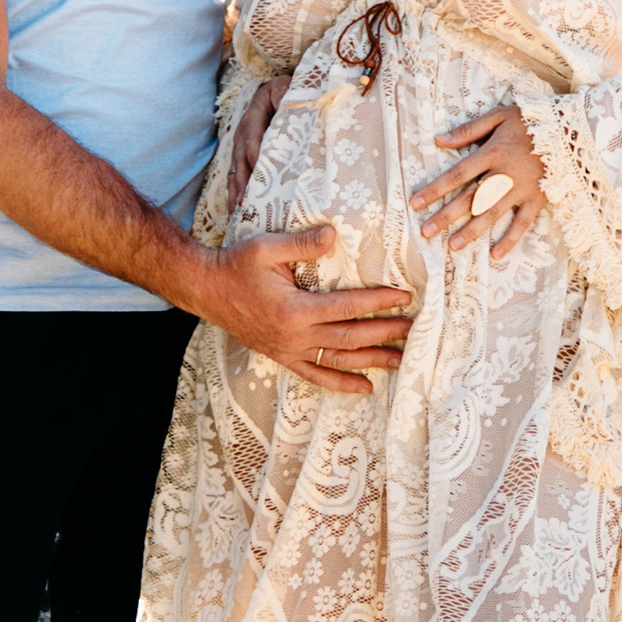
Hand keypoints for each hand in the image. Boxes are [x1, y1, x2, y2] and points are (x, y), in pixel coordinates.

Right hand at [199, 229, 412, 393]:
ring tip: (402, 360)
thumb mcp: (266, 247)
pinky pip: (316, 376)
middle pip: (351, 338)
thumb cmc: (236, 265)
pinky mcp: (283, 357)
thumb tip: (334, 234)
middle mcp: (295, 336)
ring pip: (339, 361)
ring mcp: (289, 351)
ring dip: (373, 361)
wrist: (206, 290)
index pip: (348, 307)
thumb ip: (302, 243)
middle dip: (385, 333)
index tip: (403, 297)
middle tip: (415, 329)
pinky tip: (365, 387)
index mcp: (295, 309)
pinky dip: (341, 384)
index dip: (378, 302)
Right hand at [224, 75, 287, 220]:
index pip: (253, 141)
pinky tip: (239, 212)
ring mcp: (241, 147)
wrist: (277, 90)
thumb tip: (283, 103)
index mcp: (253, 118)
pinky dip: (237, 194)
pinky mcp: (243, 157)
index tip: (260, 179)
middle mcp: (243, 134)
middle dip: (242, 184)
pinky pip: (237, 177)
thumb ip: (283, 94)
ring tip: (239, 215)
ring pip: (235, 172)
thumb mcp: (284, 87)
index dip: (255, 160)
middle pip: (240, 162)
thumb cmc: (285, 91)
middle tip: (245, 206)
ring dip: (236, 194)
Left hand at [411, 104, 545, 260]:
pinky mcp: (539, 199)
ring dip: (472, 231)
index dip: (435, 189)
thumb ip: (469, 130)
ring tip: (452, 246)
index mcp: (493, 152)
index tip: (416, 203)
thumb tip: (438, 140)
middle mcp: (504, 174)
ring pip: (493, 214)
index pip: (458, 174)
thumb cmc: (532, 120)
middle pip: (470, 198)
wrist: (572, 129)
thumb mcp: (499, 116)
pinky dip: (511, 239)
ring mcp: (522, 189)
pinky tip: (495, 254)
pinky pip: (523, 223)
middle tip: (426, 232)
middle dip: (447, 216)